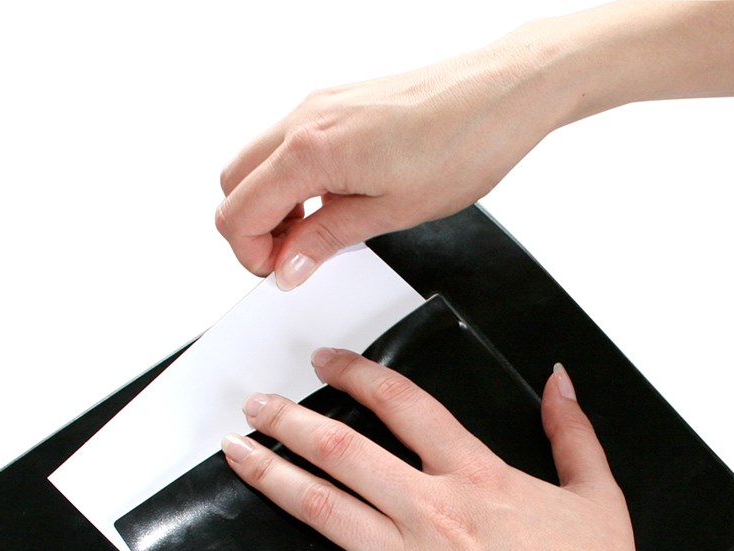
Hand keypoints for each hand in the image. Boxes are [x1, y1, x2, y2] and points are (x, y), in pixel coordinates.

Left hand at [209, 348, 666, 550]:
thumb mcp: (595, 491)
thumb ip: (571, 430)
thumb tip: (558, 380)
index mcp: (477, 476)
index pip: (404, 405)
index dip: (359, 375)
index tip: (329, 363)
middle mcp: (432, 511)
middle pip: (342, 448)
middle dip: (290, 419)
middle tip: (258, 404)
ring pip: (320, 507)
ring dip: (269, 475)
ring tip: (235, 453)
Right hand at [214, 34, 561, 290]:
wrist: (500, 94)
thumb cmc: (460, 146)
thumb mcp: (389, 213)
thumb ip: (326, 240)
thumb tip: (289, 266)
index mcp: (310, 149)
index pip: (238, 212)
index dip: (251, 255)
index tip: (281, 274)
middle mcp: (305, 118)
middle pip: (233, 183)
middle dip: (251, 230)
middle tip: (292, 259)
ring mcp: (319, 105)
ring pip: (257, 161)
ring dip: (271, 204)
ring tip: (315, 236)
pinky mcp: (337, 102)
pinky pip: (288, 144)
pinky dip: (292, 180)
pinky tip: (330, 202)